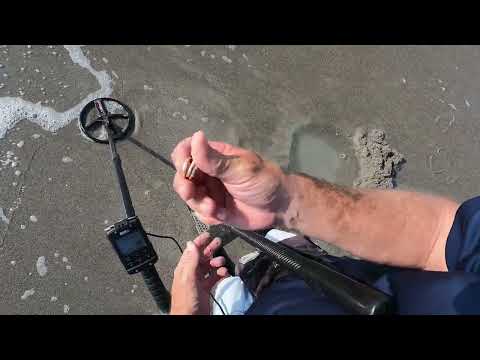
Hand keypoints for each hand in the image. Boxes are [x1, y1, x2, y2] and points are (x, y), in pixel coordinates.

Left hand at [170, 232, 228, 314]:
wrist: (191, 318)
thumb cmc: (186, 302)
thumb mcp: (188, 278)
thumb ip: (191, 261)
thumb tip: (191, 244)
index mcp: (184, 269)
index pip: (191, 251)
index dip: (199, 242)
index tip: (207, 235)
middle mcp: (191, 274)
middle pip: (201, 257)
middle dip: (210, 249)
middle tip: (219, 242)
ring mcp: (199, 282)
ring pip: (209, 267)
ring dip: (216, 263)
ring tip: (221, 262)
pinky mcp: (206, 289)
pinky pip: (214, 278)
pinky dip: (220, 274)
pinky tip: (224, 273)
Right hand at [171, 130, 287, 229]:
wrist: (279, 207)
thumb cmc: (263, 180)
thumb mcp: (240, 168)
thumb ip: (214, 159)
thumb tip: (196, 136)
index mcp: (213, 156)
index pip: (187, 151)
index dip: (181, 158)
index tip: (184, 168)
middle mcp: (208, 173)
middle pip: (182, 176)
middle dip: (184, 186)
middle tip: (191, 193)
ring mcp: (210, 191)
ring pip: (189, 197)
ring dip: (197, 203)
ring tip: (214, 208)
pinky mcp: (214, 209)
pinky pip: (200, 213)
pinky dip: (207, 215)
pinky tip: (222, 215)